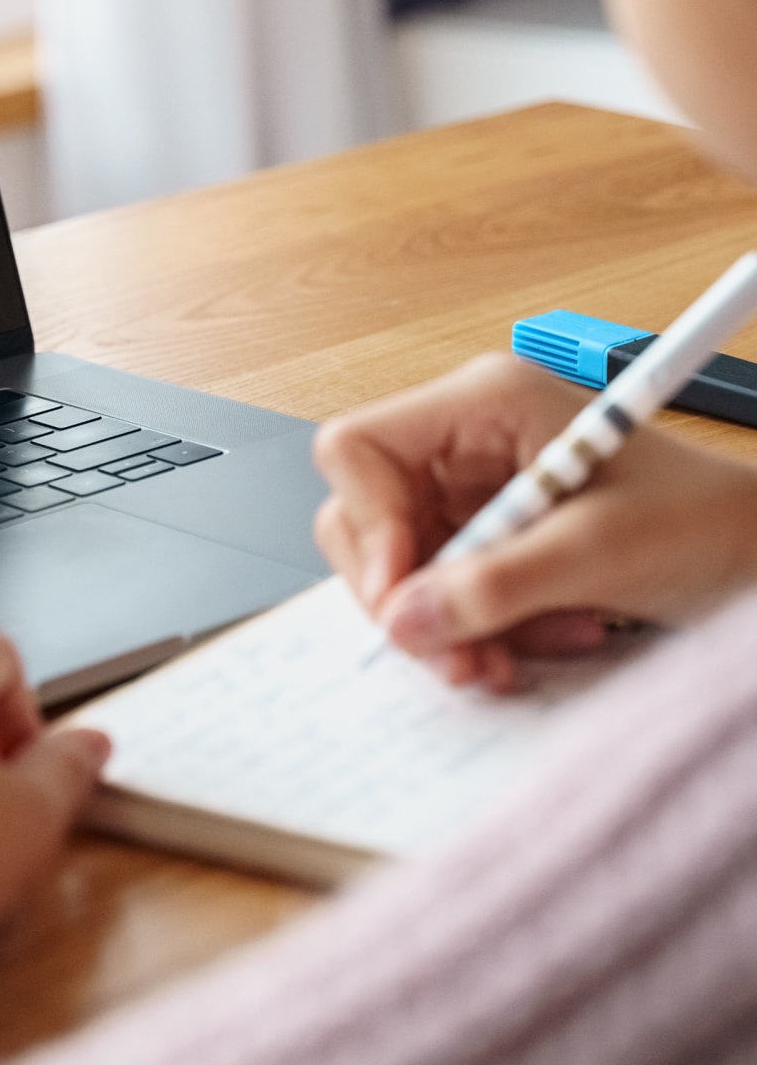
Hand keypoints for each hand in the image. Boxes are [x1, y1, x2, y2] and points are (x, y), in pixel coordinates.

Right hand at [313, 353, 756, 689]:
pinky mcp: (485, 537)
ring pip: (398, 566)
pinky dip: (479, 632)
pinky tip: (541, 642)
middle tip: (457, 657)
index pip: (358, 449)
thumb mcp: (601, 552)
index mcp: (481, 403)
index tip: (400, 594)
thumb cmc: (706, 521)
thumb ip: (495, 585)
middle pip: (365, 515)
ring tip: (513, 661)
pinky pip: (441, 593)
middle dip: (406, 593)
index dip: (366, 520)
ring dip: (449, 625)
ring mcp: (469, 490)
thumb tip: (403, 618)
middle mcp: (462, 441)